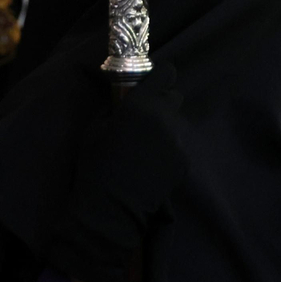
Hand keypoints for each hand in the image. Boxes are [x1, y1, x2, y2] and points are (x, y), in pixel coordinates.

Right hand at [44, 63, 185, 281]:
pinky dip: (169, 151)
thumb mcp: (96, 127)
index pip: (166, 72)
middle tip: (145, 118)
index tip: (149, 86)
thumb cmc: (96, 164)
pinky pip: (179, 146)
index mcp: (143, 104)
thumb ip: (116, 107)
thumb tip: (125, 96)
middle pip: (174, 96)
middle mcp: (166, 117)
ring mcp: (178, 140)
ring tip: (147, 147)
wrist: (111, 208)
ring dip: (165, 128)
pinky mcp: (184, 162)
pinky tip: (153, 165)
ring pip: (177, 123)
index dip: (158, 77)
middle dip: (162, 103)